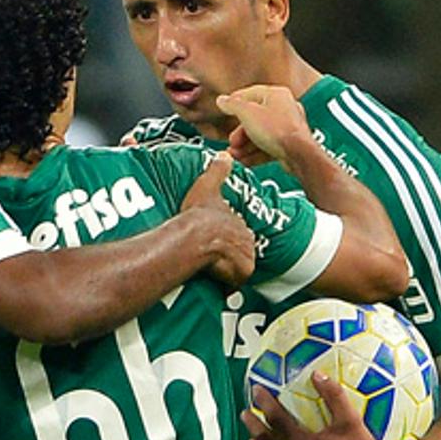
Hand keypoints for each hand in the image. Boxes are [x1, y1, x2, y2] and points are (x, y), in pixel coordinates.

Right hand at [179, 153, 255, 286]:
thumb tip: (223, 155)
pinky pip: (234, 284)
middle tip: (211, 259)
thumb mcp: (206, 187)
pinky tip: (210, 279)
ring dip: (226, 272)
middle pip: (239, 254)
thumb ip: (217, 171)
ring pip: (237, 270)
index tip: (215, 244)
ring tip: (209, 270)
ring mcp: (245, 260)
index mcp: (240, 225)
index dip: (227, 241)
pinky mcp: (240, 274)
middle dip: (228, 258)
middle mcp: (247, 243)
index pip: (239, 236)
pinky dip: (224, 284)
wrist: (193, 237)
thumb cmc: (197, 215)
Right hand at [218, 85, 309, 167]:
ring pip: (260, 134)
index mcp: (276, 94)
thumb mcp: (247, 113)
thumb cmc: (276, 129)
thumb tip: (222, 100)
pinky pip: (268, 146)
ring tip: (235, 154)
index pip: (250, 93)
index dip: (234, 102)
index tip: (224, 109)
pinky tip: (244, 160)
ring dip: (244, 145)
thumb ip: (232, 105)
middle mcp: (284, 108)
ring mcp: (288, 126)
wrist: (298, 154)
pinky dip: (255, 153)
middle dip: (239, 132)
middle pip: (254, 117)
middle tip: (231, 141)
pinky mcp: (289, 143)